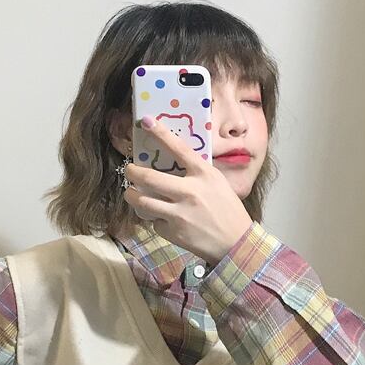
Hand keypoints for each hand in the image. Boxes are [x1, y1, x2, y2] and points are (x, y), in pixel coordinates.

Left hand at [122, 116, 252, 264]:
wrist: (235, 243)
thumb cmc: (227, 210)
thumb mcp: (217, 183)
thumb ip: (196, 173)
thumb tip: (173, 162)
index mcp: (203, 175)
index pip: (179, 148)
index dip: (160, 132)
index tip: (145, 121)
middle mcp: (189, 192)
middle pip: (148, 177)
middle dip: (132, 172)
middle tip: (129, 170)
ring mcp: (179, 213)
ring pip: (142, 201)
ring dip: (131, 195)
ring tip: (132, 193)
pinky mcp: (173, 232)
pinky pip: (154, 221)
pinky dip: (155, 219)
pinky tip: (162, 219)